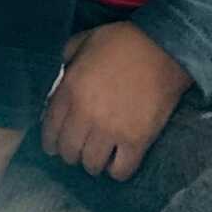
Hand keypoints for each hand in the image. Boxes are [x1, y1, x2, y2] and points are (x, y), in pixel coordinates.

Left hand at [42, 22, 192, 178]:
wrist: (162, 48)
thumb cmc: (121, 41)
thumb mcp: (85, 39)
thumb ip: (66, 57)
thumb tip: (59, 76)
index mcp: (70, 89)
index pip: (50, 129)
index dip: (50, 142)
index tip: (54, 145)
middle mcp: (86, 114)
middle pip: (69, 152)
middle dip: (70, 152)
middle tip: (78, 148)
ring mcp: (111, 130)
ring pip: (91, 165)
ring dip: (92, 162)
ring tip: (98, 154)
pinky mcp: (136, 141)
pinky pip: (120, 171)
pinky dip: (116, 170)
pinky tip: (117, 159)